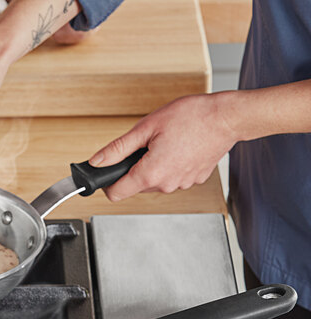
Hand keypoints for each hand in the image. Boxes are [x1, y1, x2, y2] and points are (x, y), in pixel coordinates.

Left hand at [89, 93, 239, 200]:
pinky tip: (180, 147)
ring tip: (166, 143)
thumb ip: (117, 149)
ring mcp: (181, 185)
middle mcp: (166, 185)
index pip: (116, 194)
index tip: (108, 172)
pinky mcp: (193, 180)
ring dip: (153, 166)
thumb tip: (97, 161)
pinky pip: (172, 177)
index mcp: (151, 174)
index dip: (107, 183)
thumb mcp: (146, 127)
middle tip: (145, 145)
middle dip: (134, 168)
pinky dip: (171, 165)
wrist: (228, 117)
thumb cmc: (192, 117)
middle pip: (135, 186)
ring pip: (154, 182)